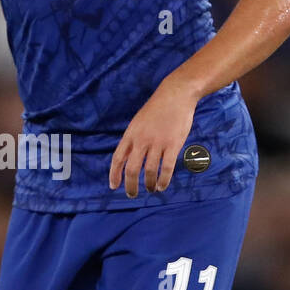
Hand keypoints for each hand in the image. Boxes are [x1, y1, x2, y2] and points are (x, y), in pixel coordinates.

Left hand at [109, 75, 198, 198]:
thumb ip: (134, 139)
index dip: (114, 174)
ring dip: (149, 184)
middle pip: (132, 169)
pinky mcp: (173, 144)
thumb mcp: (138, 122)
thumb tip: (129, 157)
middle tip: (132, 194)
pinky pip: (166, 168)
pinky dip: (163, 180)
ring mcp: (157, 143)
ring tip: (150, 189)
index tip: (114, 186)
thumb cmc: (157, 109)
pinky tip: (161, 186)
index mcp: (131, 134)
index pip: (118, 158)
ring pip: (149, 171)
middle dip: (130, 185)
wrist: (176, 94)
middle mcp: (141, 140)